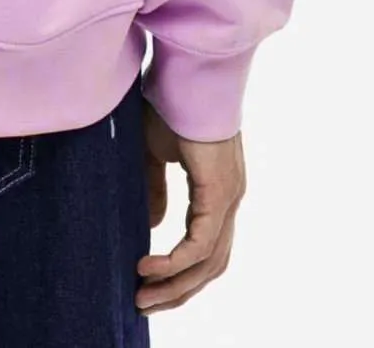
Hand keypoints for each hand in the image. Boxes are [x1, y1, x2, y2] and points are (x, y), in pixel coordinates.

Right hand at [136, 102, 245, 314]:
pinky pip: (200, 244)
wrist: (187, 70)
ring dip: (175, 286)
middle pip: (211, 266)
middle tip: (143, 304)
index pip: (207, 248)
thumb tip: (154, 225)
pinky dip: (174, 262)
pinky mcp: (219, 192)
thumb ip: (155, 187)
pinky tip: (148, 266)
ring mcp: (229, 198)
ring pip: (208, 263)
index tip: (146, 283)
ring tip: (142, 296)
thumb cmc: (170, 102)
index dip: (179, 272)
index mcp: (218, 190)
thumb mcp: (155, 152)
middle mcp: (230, 200)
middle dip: (177, 291)